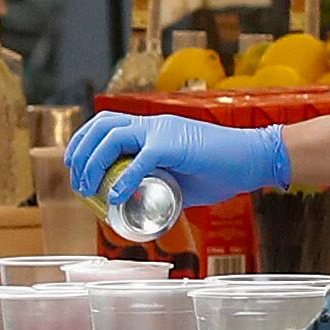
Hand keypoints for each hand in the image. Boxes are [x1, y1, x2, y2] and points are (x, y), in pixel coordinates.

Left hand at [61, 112, 290, 212]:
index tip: (75, 165)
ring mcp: (163, 132)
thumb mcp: (180, 178)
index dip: (84, 141)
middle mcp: (153, 124)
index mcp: (152, 128)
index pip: (106, 123)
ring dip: (94, 163)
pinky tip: (117, 197)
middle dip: (82, 152)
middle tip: (78, 182)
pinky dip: (125, 180)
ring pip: (113, 138)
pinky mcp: (175, 145)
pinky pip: (141, 161)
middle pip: (102, 127)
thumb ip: (159, 183)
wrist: (254, 160)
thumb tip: (141, 205)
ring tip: (90, 189)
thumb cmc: (222, 169)